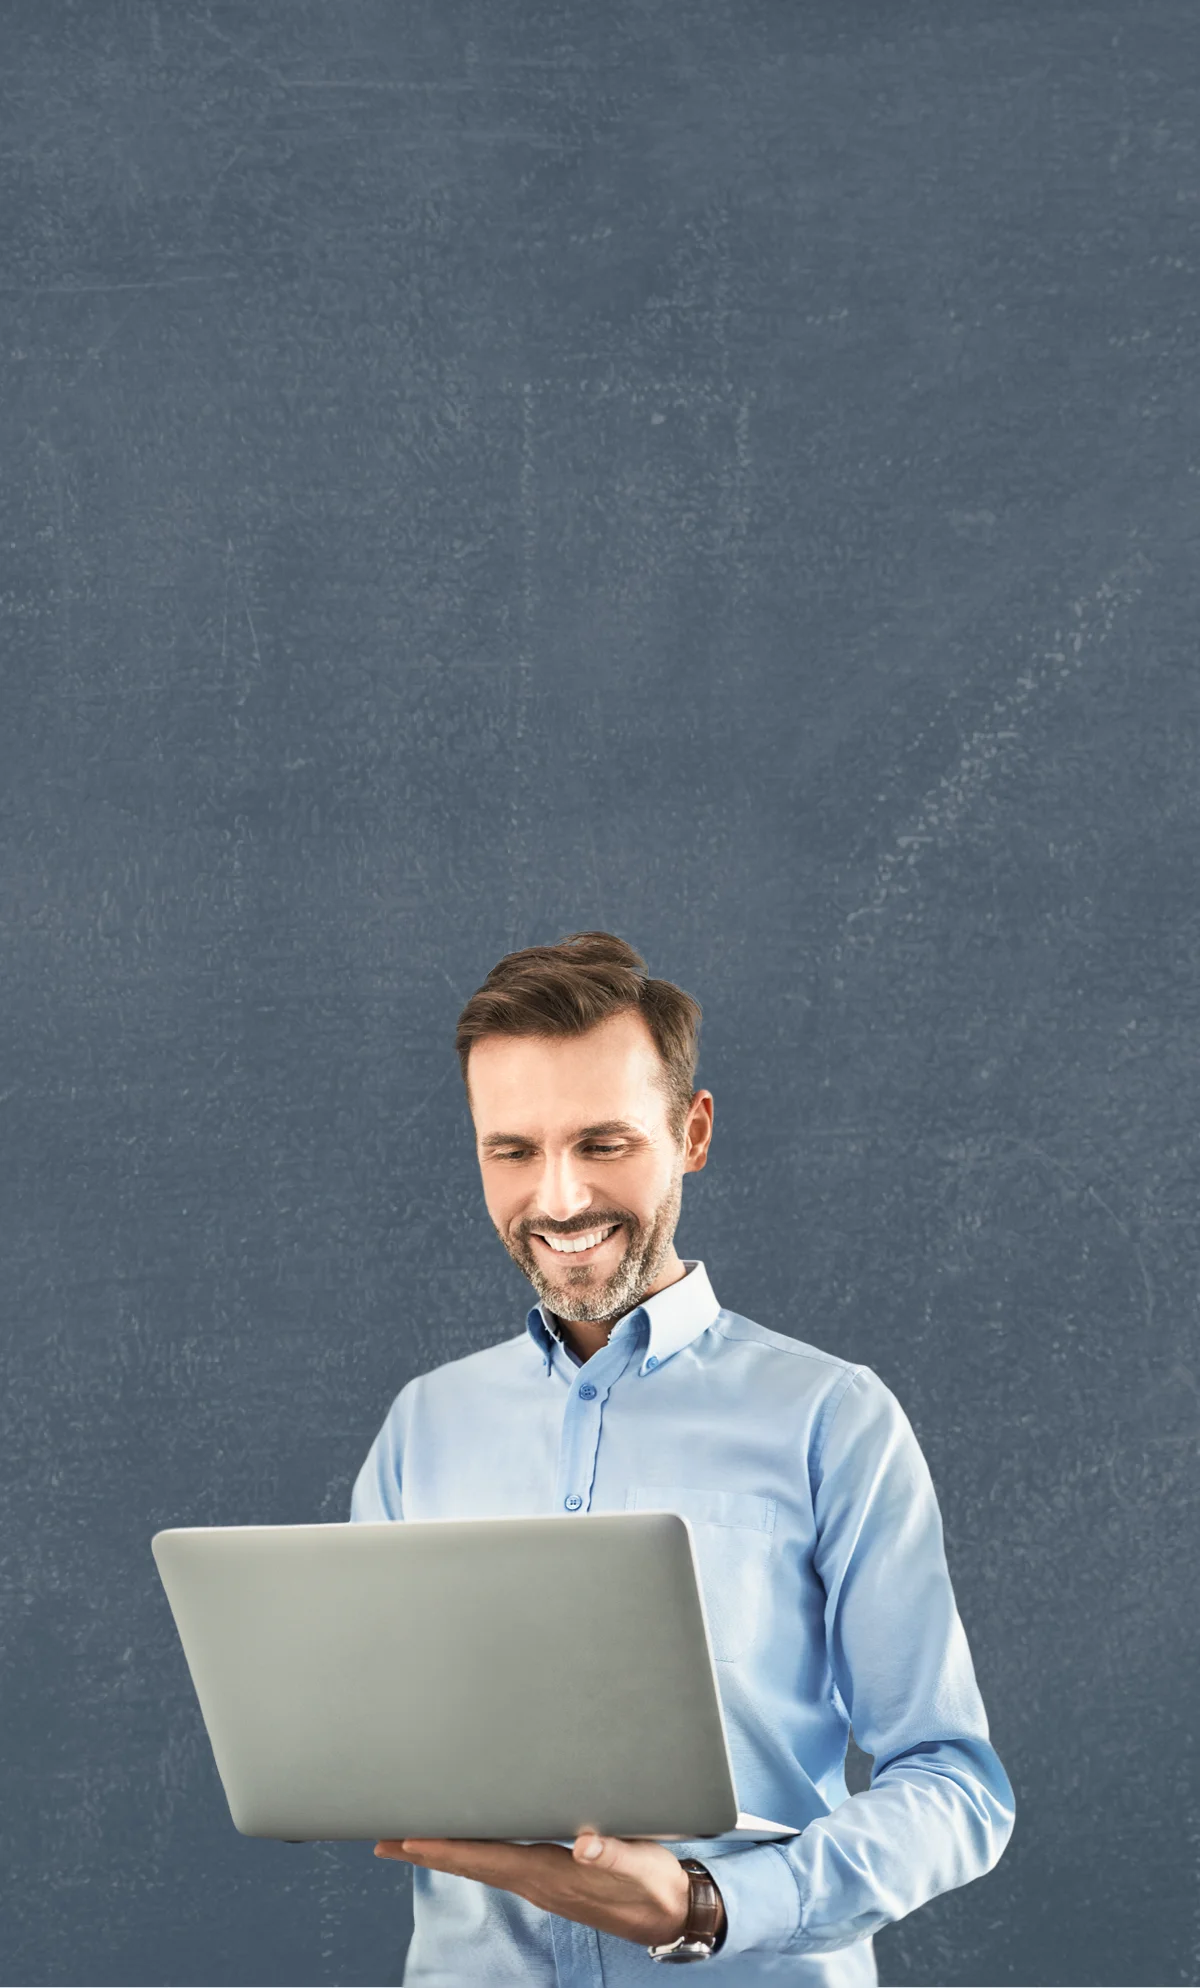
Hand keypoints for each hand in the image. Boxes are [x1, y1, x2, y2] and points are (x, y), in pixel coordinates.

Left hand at [374, 1829, 718, 1948]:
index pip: (487, 1857)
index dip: (447, 1846)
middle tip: (383, 1838)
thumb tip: (586, 1847)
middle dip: (427, 1849)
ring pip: (481, 1863)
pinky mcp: (550, 1878)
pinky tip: (463, 1845)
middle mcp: (538, 1881)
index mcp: (552, 1874)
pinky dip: (471, 1851)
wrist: (669, 1915)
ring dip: (443, 1850)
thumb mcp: (641, 1867)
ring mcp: (541, 1883)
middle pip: (471, 1863)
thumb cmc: (654, 1885)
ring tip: (409, 1838)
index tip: (408, 1837)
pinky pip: (498, 1863)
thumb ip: (615, 1855)